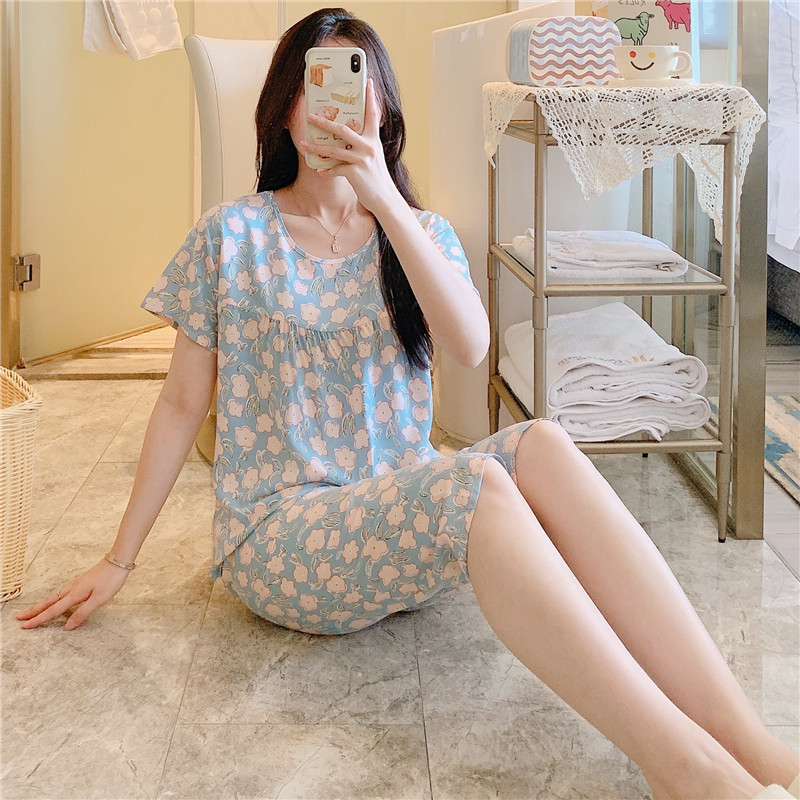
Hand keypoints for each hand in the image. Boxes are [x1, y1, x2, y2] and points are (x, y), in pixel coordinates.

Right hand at [15, 558, 130, 629]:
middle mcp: (71, 588)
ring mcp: (75, 584)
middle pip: (48, 602)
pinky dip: (52, 599)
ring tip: (31, 611)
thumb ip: (82, 613)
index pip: (53, 610)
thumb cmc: (111, 580)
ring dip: (41, 604)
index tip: (25, 626)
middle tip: (19, 618)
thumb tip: (67, 627)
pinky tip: (55, 601)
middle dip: (33, 611)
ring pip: (53, 596)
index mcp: (74, 594)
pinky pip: (61, 593)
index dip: (39, 620)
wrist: (118, 561)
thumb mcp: (99, 599)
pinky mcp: (81, 581)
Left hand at [300, 78, 400, 213]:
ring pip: (334, 150)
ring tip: (303, 144)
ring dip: (316, 147)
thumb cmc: (376, 178)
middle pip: (342, 129)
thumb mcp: (373, 157)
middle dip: (323, 122)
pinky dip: (326, 170)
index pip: (373, 114)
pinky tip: (318, 170)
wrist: (385, 199)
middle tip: (309, 116)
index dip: (370, 97)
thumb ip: (362, 144)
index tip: (368, 81)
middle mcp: (369, 146)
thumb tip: (344, 136)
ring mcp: (362, 159)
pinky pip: (335, 169)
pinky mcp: (356, 173)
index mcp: (374, 139)